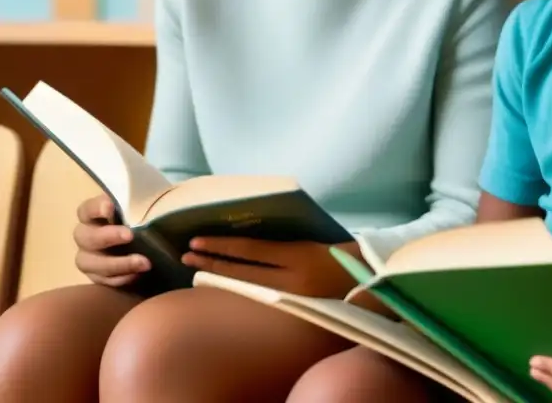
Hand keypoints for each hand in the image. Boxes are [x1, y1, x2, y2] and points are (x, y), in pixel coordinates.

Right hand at [73, 194, 150, 287]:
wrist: (152, 243)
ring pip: (90, 263)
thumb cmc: (145, 218)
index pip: (87, 209)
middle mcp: (86, 236)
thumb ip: (142, 202)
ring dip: (118, 263)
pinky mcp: (98, 277)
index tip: (110, 206)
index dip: (96, 208)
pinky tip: (138, 275)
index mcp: (94, 215)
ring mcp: (89, 258)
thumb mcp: (145, 206)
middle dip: (107, 236)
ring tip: (144, 263)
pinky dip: (121, 278)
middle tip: (130, 235)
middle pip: (85, 237)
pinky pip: (104, 281)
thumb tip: (162, 192)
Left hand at [182, 237, 356, 297]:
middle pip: (242, 272)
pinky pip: (258, 299)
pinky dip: (237, 290)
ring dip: (219, 277)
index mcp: (298, 257)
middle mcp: (292, 280)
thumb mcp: (309, 243)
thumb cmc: (338, 254)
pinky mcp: (292, 309)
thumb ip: (281, 245)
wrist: (366, 278)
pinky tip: (223, 285)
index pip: (251, 251)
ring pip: (246, 287)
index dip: (221, 247)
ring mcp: (291, 298)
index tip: (195, 241)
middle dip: (211, 263)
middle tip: (184, 256)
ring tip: (196, 270)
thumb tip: (244, 241)